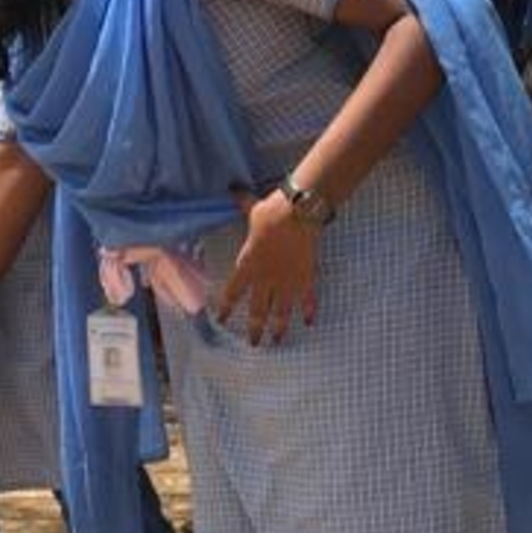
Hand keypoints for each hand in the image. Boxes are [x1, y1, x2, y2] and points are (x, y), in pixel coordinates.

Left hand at [217, 193, 318, 344]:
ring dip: (279, 328)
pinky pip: (308, 300)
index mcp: (247, 265)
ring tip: (277, 341)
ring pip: (281, 312)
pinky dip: (309, 311)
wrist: (297, 214)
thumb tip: (232, 190)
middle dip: (254, 328)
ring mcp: (287, 281)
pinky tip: (310, 322)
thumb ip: (241, 204)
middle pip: (258, 311)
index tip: (221, 321)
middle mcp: (265, 279)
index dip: (226, 308)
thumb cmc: (272, 212)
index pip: (232, 293)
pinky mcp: (306, 278)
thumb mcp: (252, 209)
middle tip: (253, 342)